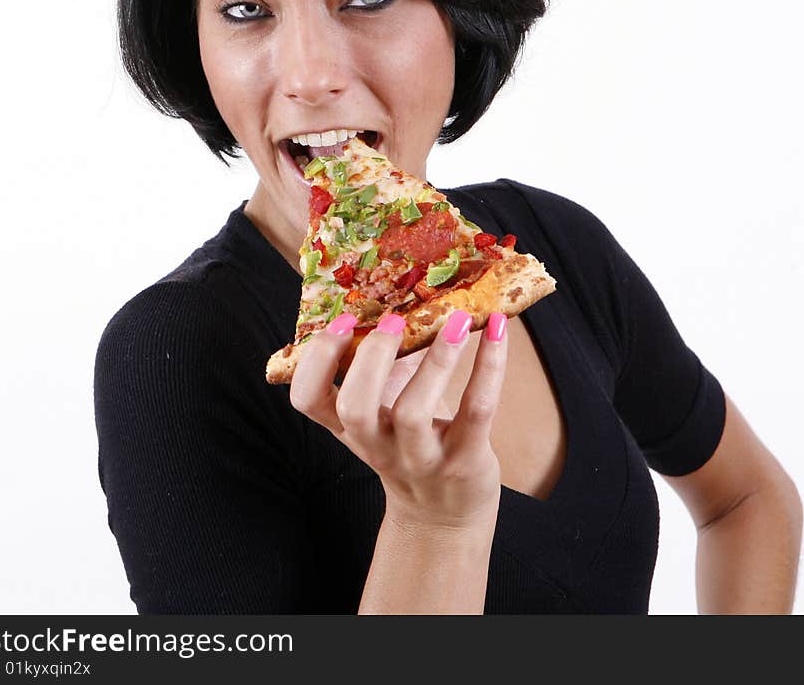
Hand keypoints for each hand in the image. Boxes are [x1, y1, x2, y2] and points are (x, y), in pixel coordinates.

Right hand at [289, 309, 508, 529]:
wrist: (444, 513)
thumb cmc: (410, 442)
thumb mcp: (383, 412)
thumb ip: (383, 364)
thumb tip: (400, 289)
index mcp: (349, 428)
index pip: (307, 400)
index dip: (318, 360)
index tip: (342, 322)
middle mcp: (378, 446)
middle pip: (355, 409)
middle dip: (371, 359)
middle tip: (393, 320)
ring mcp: (421, 458)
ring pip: (415, 412)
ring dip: (436, 360)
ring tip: (455, 319)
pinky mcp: (465, 460)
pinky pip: (477, 410)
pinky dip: (489, 366)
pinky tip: (496, 329)